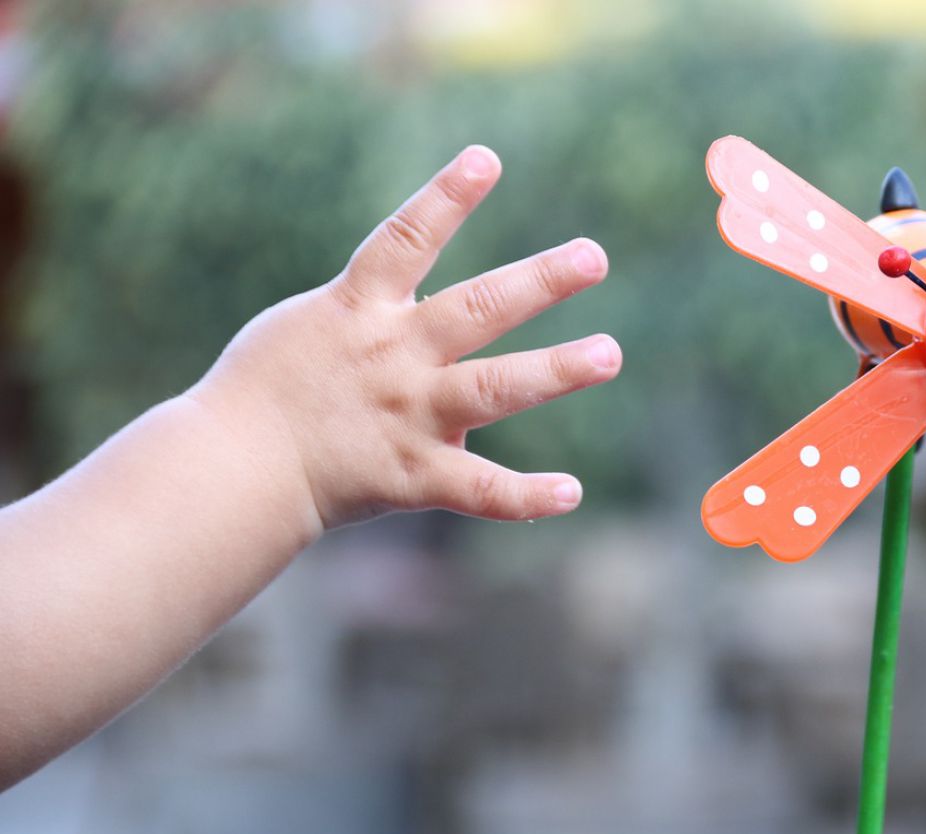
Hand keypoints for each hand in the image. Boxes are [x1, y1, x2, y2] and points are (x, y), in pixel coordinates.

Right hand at [191, 144, 618, 529]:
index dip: (445, 198)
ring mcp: (407, 414)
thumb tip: (441, 332)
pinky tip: (571, 493)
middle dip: (540, 281)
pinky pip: (477, 488)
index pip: (406, 239)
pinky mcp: (412, 474)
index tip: (486, 158)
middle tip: (594, 256)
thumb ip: (379, 316)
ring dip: (556, 371)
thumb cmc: (267, 389)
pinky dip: (524, 496)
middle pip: (477, 309)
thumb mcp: (312, 326)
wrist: (230, 467)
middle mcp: (393, 355)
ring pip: (493, 388)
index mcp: (359, 309)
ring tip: (609, 353)